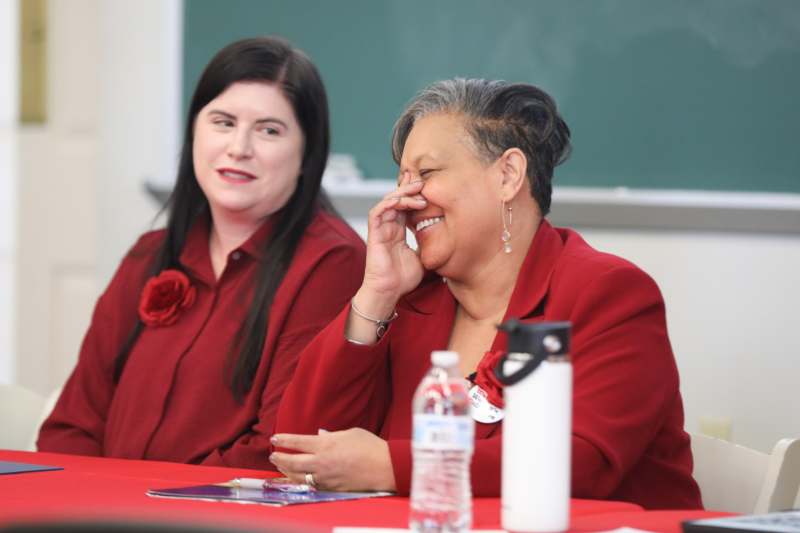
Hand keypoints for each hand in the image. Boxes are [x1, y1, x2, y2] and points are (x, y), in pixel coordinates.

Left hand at [270, 428, 396, 491]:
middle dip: (279, 458)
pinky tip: (297, 479)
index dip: (283, 440)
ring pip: (297, 477)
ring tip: (281, 467)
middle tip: (273, 455)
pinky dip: (300, 481)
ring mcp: (325, 477)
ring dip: (286, 471)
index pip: (296, 442)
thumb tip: (320, 435)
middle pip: (291, 462)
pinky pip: (310, 485)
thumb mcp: (350, 433)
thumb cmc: (370, 446)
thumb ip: (332, 435)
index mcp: (325, 444)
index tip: (275, 438)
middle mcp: (321, 461)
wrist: (384, 467)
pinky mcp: (330, 488)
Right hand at [362, 171, 425, 301]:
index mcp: (398, 231)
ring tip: (417, 190)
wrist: (389, 292)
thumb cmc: (402, 279)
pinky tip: (401, 200)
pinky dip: (388, 203)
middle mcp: (389, 227)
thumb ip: (428, 245)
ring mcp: (381, 229)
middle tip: (422, 180)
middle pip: (396, 199)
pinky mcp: (374, 233)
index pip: (405, 206)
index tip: (426, 185)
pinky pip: (377, 212)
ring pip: (388, 202)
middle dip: (408, 187)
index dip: (413, 194)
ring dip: (402, 194)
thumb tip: (445, 240)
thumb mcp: (423, 258)